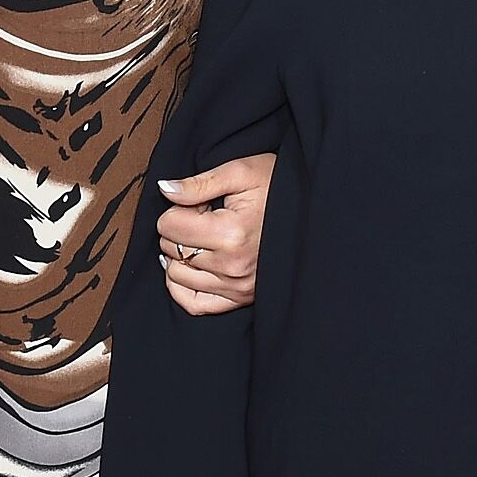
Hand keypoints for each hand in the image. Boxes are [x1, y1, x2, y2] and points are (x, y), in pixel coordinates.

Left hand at [159, 153, 273, 315]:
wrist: (312, 210)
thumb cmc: (277, 187)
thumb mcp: (240, 172)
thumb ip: (198, 183)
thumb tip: (164, 190)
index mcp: (231, 233)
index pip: (169, 224)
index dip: (178, 207)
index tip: (202, 203)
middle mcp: (233, 266)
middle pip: (170, 247)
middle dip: (180, 228)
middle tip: (207, 216)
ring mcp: (237, 287)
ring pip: (175, 275)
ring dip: (181, 253)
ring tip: (206, 237)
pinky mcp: (239, 298)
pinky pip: (192, 304)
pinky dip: (181, 285)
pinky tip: (190, 264)